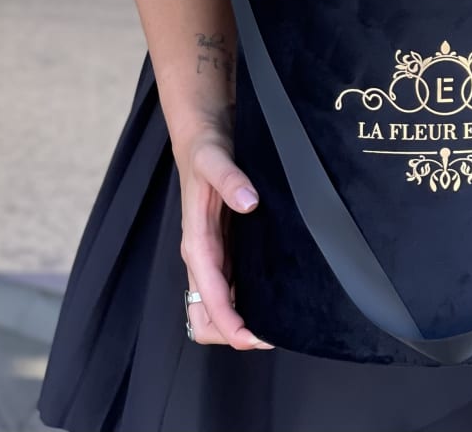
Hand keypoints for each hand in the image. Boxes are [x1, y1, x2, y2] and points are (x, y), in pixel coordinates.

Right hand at [174, 124, 274, 349]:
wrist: (202, 134)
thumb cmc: (205, 149)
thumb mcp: (215, 158)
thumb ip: (230, 178)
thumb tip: (249, 202)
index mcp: (196, 242)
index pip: (208, 298)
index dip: (230, 323)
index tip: (255, 337)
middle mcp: (202, 254)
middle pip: (205, 316)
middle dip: (231, 334)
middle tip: (271, 335)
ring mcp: (213, 253)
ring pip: (216, 306)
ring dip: (238, 322)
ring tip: (275, 324)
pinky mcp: (224, 245)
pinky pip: (229, 285)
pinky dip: (244, 301)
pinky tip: (269, 297)